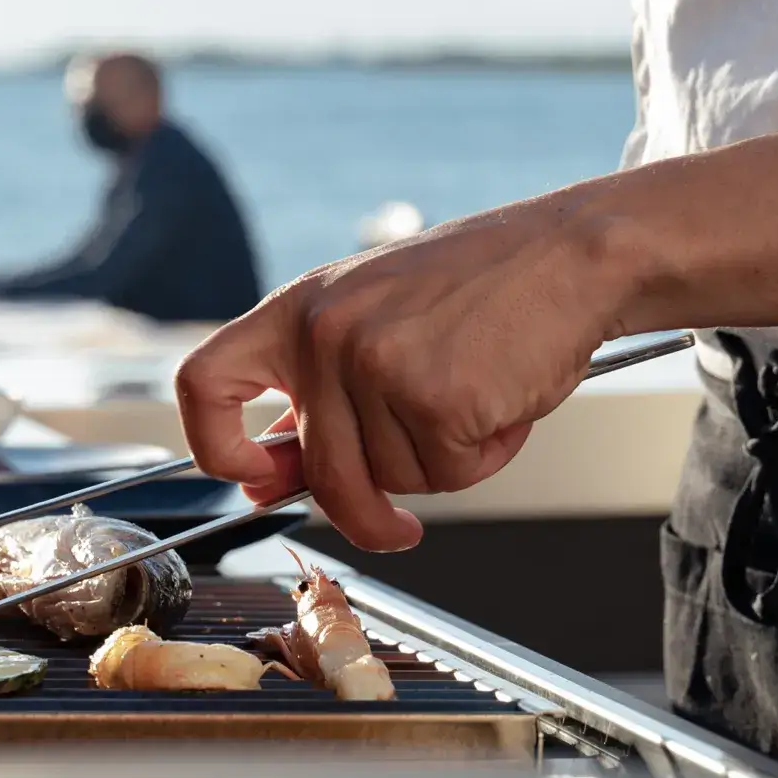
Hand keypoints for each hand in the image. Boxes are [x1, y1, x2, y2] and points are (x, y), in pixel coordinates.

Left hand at [175, 192, 641, 551]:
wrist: (572, 252)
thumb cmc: (483, 288)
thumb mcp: (378, 317)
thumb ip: (323, 392)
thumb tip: (268, 478)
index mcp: (300, 309)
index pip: (205, 382)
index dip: (214, 446)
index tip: (251, 478)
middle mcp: (326, 334)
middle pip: (323, 474)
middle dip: (366, 514)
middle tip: (399, 525)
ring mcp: (377, 364)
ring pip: (394, 480)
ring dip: (445, 463)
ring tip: (479, 393)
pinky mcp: (436, 397)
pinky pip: (451, 475)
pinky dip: (486, 454)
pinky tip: (505, 397)